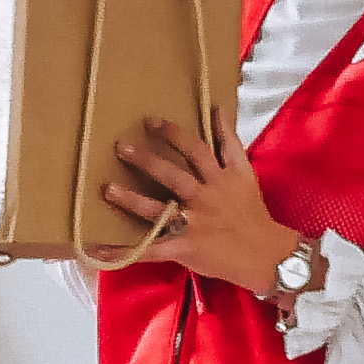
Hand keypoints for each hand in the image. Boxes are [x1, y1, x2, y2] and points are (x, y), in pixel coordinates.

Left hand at [98, 117, 307, 292]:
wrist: (265, 253)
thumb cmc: (251, 211)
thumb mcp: (245, 172)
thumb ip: (229, 142)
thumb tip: (218, 109)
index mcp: (222, 177)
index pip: (196, 150)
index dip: (173, 134)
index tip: (151, 122)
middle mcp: (207, 197)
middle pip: (173, 175)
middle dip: (146, 160)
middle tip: (120, 147)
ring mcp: (194, 224)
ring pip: (158, 210)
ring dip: (131, 200)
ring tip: (108, 189)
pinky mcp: (185, 249)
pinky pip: (150, 250)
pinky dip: (124, 251)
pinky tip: (99, 250)